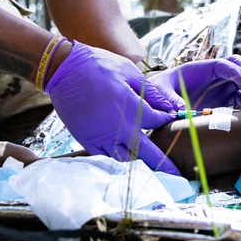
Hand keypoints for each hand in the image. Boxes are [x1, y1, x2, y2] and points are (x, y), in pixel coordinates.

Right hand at [44, 41, 183, 173]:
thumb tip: (171, 106)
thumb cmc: (98, 65)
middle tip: (176, 174)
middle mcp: (118, 129)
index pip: (158, 122)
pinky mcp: (87, 140)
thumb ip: (151, 92)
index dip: (167, 119)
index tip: (171, 117)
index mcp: (131, 109)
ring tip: (149, 162)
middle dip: (163, 164)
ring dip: (139, 160)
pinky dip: (118, 156)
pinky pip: (107, 156)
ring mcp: (101, 137)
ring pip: (126, 158)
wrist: (64, 70)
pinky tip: (124, 153)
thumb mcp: (129, 71)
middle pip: (146, 153)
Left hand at [151, 55, 240, 109]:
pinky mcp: (221, 98)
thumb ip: (171, 98)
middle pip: (238, 67)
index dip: (236, 70)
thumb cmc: (160, 90)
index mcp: (202, 68)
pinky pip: (239, 95)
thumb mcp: (162, 92)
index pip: (224, 64)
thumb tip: (180, 109)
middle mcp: (214, 75)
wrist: (160, 97)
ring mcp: (219, 86)